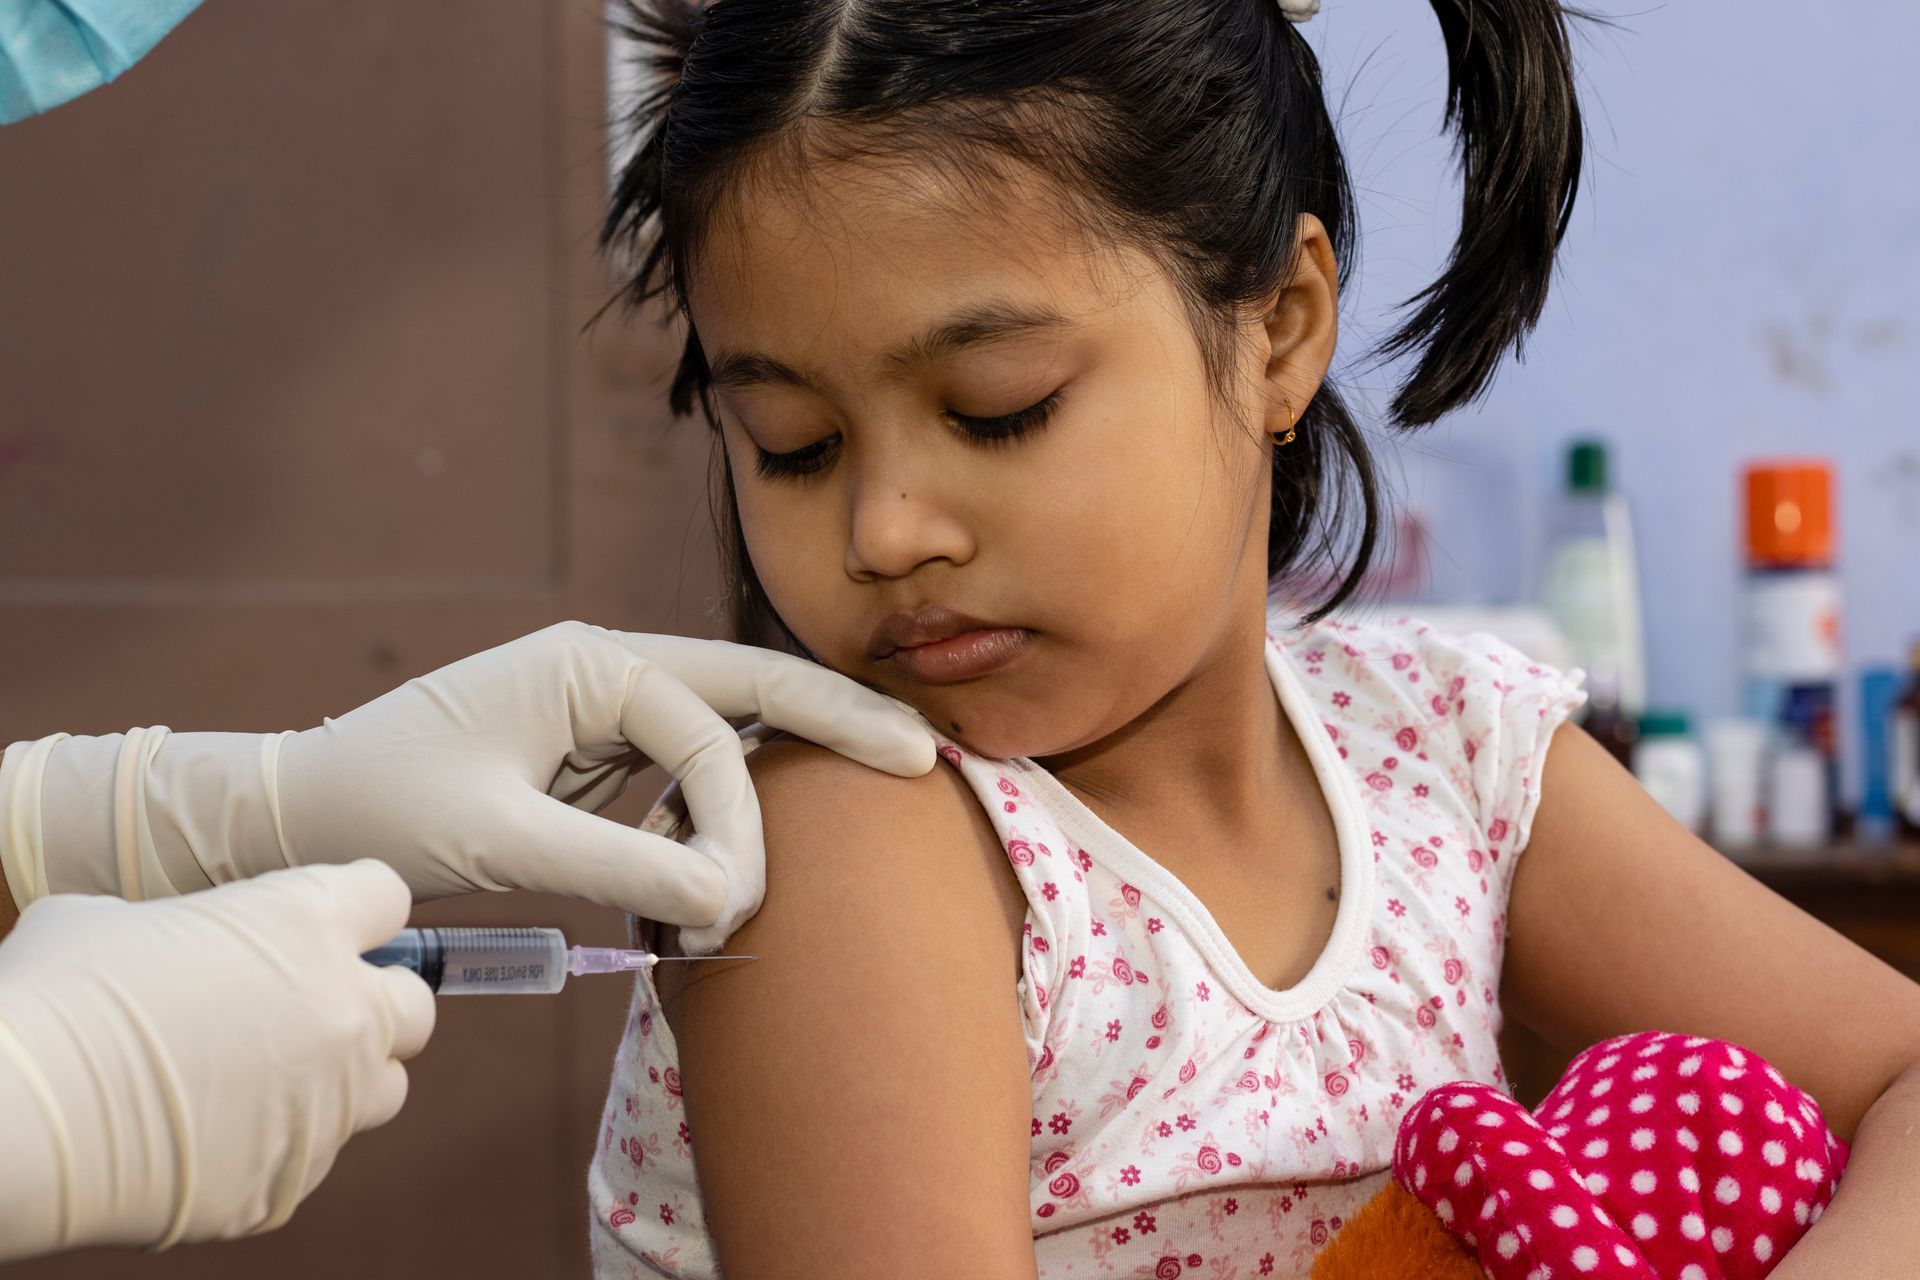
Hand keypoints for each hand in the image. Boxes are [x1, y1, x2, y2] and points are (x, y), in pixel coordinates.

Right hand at [0, 862, 432, 1258]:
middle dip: (374, 1005)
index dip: (355, 911)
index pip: (386, 898)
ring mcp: (330, 1101)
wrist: (23, 1117)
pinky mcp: (295, 1178)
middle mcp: (345, 1010)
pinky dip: (279, 1144)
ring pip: (382, 1089)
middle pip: (415, 1007)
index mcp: (309, 924)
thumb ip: (187, 930)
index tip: (328, 928)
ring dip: (343, 1081)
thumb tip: (175, 945)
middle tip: (308, 1012)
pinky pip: (312, 1155)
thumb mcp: (117, 921)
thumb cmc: (59, 998)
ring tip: (266, 1080)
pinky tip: (215, 1136)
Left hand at [3, 624, 935, 950]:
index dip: (737, 819)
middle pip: (750, 682)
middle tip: (923, 754)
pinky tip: (767, 827)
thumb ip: (619, 859)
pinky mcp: (598, 746)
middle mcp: (609, 668)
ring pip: (732, 718)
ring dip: (794, 754)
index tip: (729, 905)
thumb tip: (727, 890)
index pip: (708, 731)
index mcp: (589, 664)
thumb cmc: (387, 806)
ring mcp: (607, 704)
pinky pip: (693, 759)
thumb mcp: (501, 838)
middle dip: (837, 717)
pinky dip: (734, 793)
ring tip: (879, 776)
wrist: (307, 809)